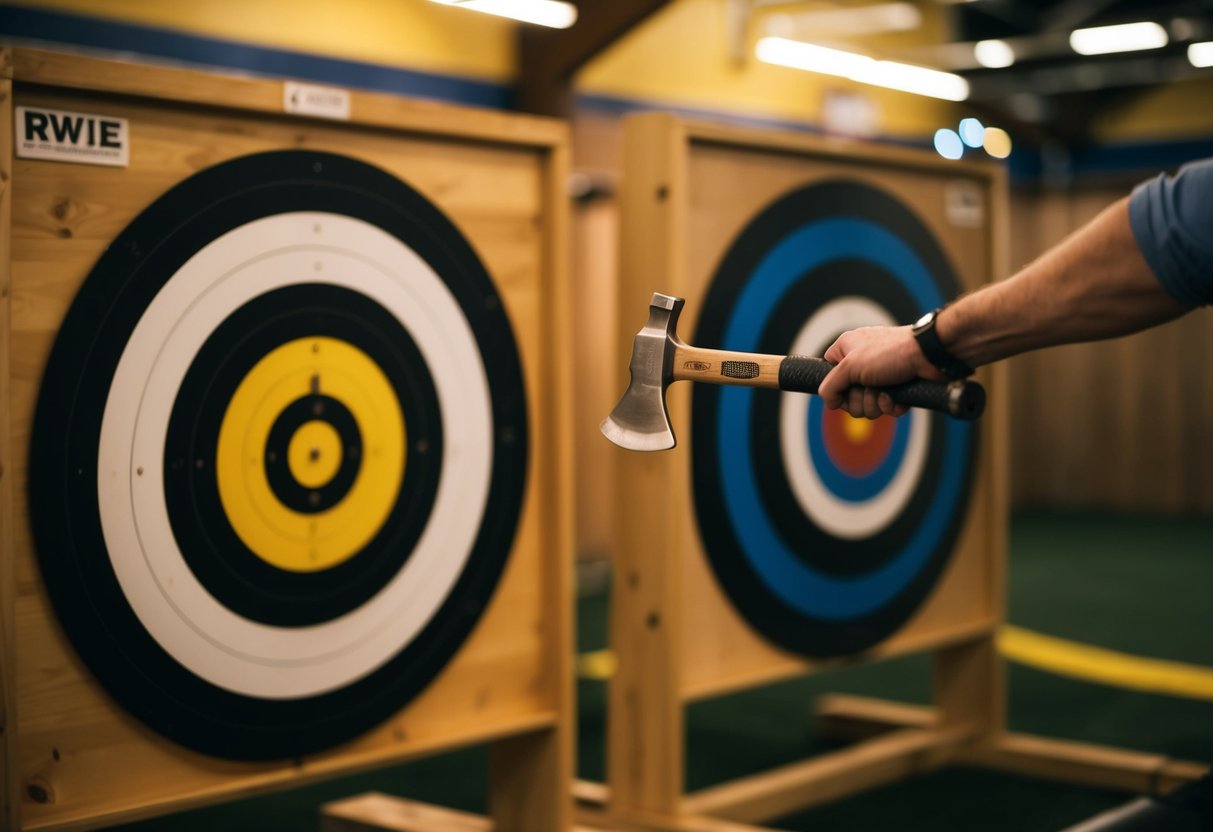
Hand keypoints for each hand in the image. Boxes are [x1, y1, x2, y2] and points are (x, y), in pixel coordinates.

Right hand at [818, 325, 943, 418]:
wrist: (929, 355)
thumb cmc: (890, 352)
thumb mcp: (850, 365)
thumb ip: (831, 384)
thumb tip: (827, 401)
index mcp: (847, 350)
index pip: (829, 376)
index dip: (834, 389)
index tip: (844, 391)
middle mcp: (862, 363)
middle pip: (847, 396)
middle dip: (859, 400)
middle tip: (869, 389)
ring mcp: (880, 377)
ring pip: (866, 405)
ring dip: (875, 403)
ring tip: (885, 391)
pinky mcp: (896, 389)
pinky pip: (885, 408)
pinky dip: (890, 406)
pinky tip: (896, 396)